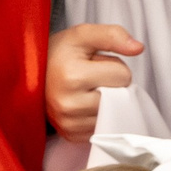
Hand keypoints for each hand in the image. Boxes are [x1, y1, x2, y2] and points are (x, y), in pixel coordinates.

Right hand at [45, 23, 142, 139]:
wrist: (31, 73)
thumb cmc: (59, 52)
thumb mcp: (83, 34)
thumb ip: (112, 35)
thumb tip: (139, 48)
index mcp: (72, 76)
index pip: (123, 75)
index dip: (113, 65)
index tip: (94, 64)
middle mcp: (68, 104)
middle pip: (119, 97)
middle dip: (111, 84)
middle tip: (90, 77)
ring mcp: (69, 123)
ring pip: (113, 113)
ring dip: (106, 101)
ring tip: (86, 90)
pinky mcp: (71, 135)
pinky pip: (103, 127)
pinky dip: (98, 116)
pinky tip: (83, 104)